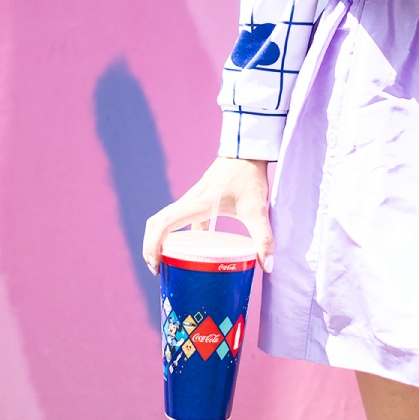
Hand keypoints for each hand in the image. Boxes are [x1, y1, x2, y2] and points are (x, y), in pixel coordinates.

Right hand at [142, 156, 273, 274]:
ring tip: (169, 262)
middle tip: (158, 270)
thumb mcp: (257, 210)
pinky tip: (197, 248)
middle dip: (151, 246)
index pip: (163, 224)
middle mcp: (189, 201)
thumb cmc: (249, 176)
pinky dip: (179, 232)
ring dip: (160, 238)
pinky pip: (182, 216)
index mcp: (195, 204)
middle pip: (157, 223)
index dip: (152, 245)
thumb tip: (268, 266)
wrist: (248, 150)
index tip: (155, 266)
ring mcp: (194, 198)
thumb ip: (263, 237)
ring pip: (166, 218)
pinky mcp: (202, 198)